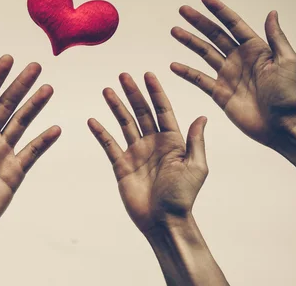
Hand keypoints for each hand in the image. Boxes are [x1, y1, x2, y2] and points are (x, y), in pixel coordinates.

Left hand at [0, 55, 60, 243]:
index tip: (8, 59)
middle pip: (7, 104)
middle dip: (20, 85)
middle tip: (35, 65)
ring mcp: (1, 153)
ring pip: (22, 122)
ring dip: (35, 105)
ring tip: (48, 87)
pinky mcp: (14, 172)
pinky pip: (32, 152)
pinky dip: (43, 140)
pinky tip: (54, 128)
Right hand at [88, 73, 207, 232]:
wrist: (163, 221)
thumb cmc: (183, 197)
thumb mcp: (196, 167)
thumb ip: (195, 141)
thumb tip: (202, 117)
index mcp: (172, 141)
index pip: (162, 110)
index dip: (155, 92)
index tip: (148, 75)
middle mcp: (153, 143)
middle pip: (140, 112)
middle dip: (132, 93)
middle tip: (123, 76)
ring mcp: (136, 153)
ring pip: (124, 123)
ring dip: (116, 106)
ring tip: (107, 90)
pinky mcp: (121, 165)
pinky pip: (109, 144)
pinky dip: (101, 132)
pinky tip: (93, 120)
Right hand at [170, 0, 295, 146]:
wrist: (281, 125)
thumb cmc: (288, 94)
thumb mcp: (288, 61)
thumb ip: (276, 37)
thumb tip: (271, 13)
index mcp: (255, 49)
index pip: (233, 24)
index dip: (219, 10)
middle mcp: (239, 58)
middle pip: (214, 35)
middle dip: (199, 21)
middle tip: (183, 10)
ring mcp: (227, 75)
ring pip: (204, 53)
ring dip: (189, 41)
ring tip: (175, 30)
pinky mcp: (219, 92)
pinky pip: (199, 79)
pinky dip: (186, 72)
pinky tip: (174, 65)